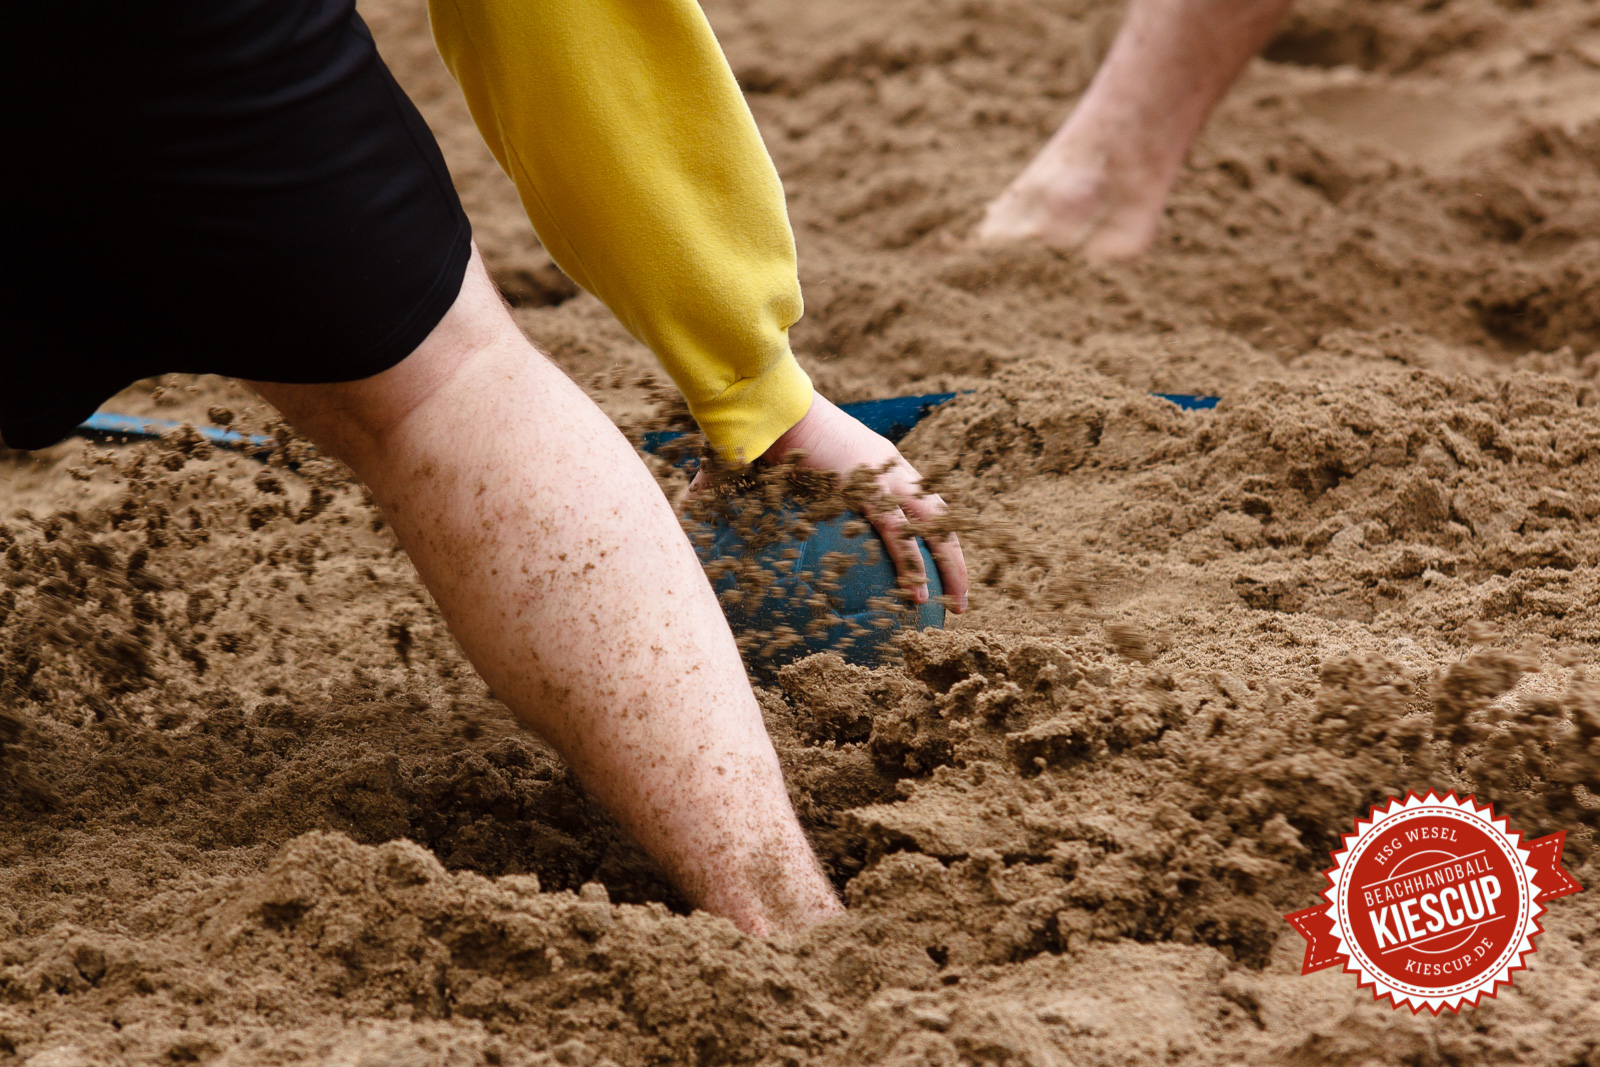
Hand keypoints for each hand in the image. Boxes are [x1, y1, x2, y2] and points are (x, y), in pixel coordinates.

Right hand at [696, 394, 968, 612]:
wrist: (763, 401)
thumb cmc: (756, 427)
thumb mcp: (747, 466)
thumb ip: (727, 492)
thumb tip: (686, 510)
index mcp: (869, 462)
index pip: (911, 498)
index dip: (925, 530)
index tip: (931, 561)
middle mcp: (888, 468)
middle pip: (937, 515)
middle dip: (953, 555)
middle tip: (957, 596)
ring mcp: (885, 476)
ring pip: (935, 527)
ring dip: (952, 566)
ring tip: (957, 607)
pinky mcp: (872, 488)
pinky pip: (902, 535)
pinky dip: (915, 567)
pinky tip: (919, 600)